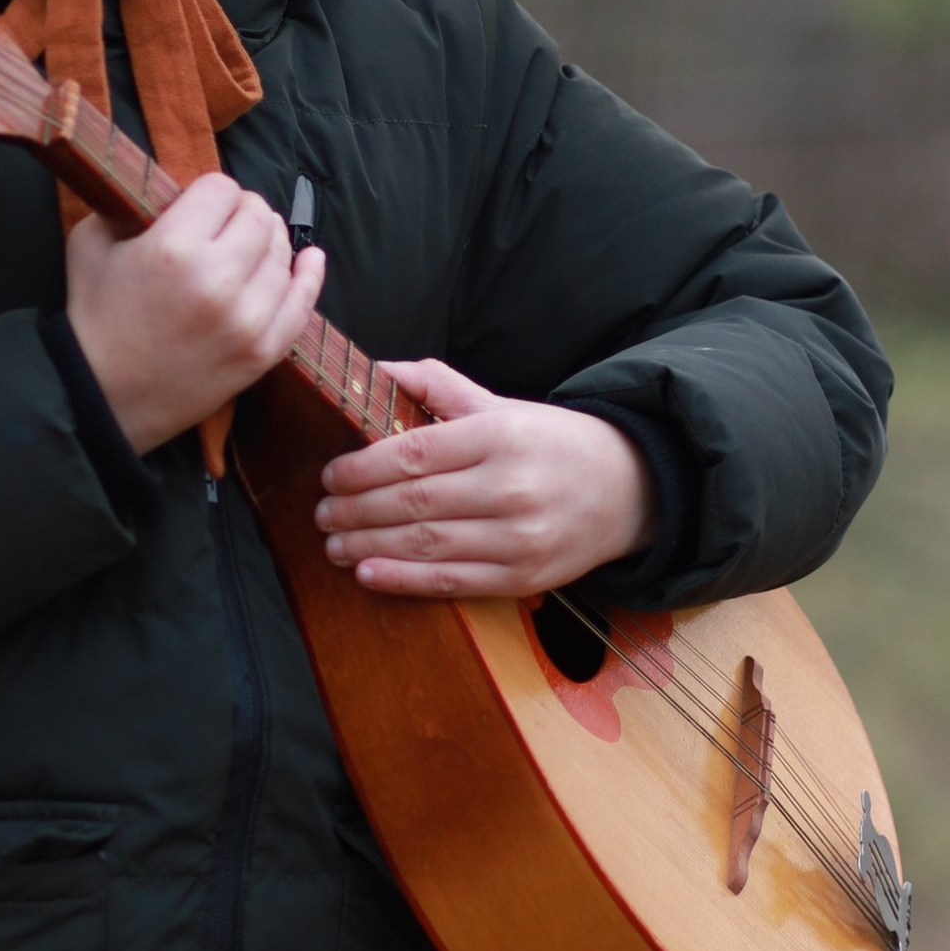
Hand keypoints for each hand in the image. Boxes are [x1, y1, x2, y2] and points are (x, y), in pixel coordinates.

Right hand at [66, 172, 324, 455]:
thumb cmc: (95, 318)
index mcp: (174, 248)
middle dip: (245, 211)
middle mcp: (218, 280)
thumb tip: (171, 189)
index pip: (222, 189)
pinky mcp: (262, 353)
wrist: (103, 397)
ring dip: (269, 242)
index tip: (204, 204)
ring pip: (282, 255)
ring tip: (252, 245)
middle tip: (229, 223)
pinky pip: (302, 304)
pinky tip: (310, 259)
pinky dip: (309, 275)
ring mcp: (247, 320)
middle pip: (258, 218)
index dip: (213, 191)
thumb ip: (131, 205)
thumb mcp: (92, 243)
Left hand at [314, 360, 653, 596]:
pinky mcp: (523, 577)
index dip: (360, 469)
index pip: (413, 453)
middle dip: (356, 511)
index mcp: (498, 435)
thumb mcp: (501, 405)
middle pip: (412, 501)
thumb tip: (378, 368)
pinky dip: (404, 581)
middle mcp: (509, 486)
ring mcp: (518, 537)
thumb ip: (438, 386)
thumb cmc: (552, 444)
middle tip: (321, 514)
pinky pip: (452, 582)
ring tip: (334, 545)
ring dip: (369, 548)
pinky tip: (368, 575)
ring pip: (426, 544)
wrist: (628, 489)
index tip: (329, 476)